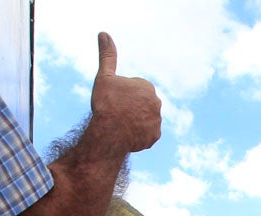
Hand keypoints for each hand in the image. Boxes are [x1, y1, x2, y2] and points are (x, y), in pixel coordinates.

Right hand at [91, 33, 161, 153]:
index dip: (121, 94)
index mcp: (147, 87)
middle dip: (130, 107)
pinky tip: (127, 134)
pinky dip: (138, 134)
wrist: (111, 132)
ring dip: (134, 120)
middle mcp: (156, 103)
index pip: (133, 89)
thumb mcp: (105, 76)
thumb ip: (107, 56)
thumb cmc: (107, 103)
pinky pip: (145, 133)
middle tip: (117, 112)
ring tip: (121, 123)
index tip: (115, 99)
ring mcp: (157, 121)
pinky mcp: (155, 136)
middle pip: (139, 104)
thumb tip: (104, 33)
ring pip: (143, 119)